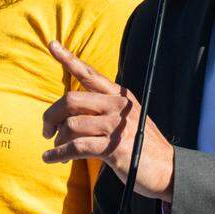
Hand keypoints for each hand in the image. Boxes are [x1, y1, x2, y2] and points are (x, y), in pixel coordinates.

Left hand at [41, 41, 174, 200]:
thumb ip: (103, 110)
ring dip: (57, 141)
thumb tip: (67, 116)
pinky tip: (51, 158)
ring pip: (71, 125)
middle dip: (51, 116)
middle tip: (46, 130)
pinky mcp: (114, 148)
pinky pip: (76, 147)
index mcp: (120, 95)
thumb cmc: (142, 146)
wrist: (168, 169)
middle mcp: (118, 106)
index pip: (90, 74)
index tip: (52, 44)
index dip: (69, 59)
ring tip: (56, 150)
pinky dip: (58, 154)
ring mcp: (117, 126)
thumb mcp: (128, 118)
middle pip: (71, 101)